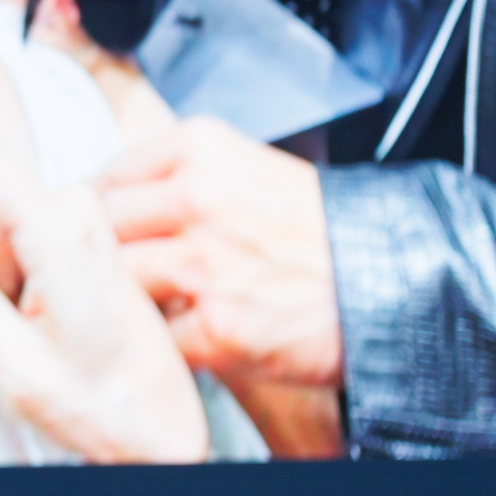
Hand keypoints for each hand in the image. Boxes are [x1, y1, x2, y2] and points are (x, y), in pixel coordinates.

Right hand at [0, 186, 207, 463]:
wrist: (160, 425)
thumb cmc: (95, 405)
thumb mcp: (15, 367)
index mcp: (62, 241)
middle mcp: (85, 221)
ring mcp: (95, 230)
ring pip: (13, 206)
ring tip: (7, 305)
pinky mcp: (97, 245)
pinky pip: (36, 225)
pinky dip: (15, 255)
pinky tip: (27, 303)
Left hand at [98, 119, 341, 387]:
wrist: (399, 280)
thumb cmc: (324, 232)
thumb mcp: (247, 172)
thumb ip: (178, 179)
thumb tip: (108, 203)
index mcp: (198, 150)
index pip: (103, 180)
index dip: (95, 216)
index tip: (97, 236)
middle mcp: (195, 199)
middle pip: (97, 230)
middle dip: (102, 258)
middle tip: (116, 278)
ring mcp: (203, 264)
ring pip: (115, 282)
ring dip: (128, 302)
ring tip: (154, 310)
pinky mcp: (217, 325)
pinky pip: (155, 338)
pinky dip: (166, 345)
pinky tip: (190, 338)